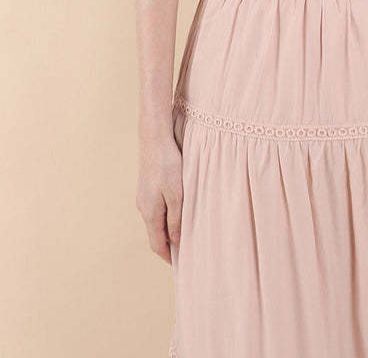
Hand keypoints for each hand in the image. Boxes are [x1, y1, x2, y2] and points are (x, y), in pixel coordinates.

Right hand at [136, 136, 183, 264]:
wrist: (154, 139)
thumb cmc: (167, 165)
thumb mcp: (177, 194)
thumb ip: (176, 218)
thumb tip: (175, 239)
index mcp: (150, 213)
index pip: (157, 244)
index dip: (167, 257)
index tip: (179, 265)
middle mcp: (143, 208)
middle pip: (155, 234)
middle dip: (168, 245)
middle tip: (185, 252)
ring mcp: (143, 197)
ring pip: (155, 221)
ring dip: (167, 230)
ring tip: (183, 233)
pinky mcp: (146, 187)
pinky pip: (155, 209)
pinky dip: (165, 217)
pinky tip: (176, 212)